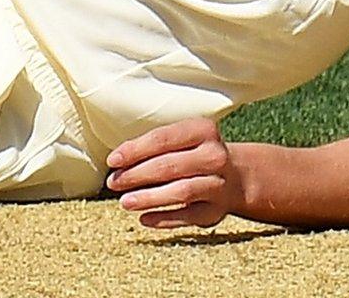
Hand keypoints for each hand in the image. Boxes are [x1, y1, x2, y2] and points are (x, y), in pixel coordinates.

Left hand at [106, 117, 243, 228]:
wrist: (236, 176)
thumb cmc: (193, 153)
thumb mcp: (180, 139)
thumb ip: (152, 147)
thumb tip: (117, 162)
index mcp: (203, 130)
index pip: (163, 139)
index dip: (135, 150)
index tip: (112, 160)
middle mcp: (215, 156)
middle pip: (169, 166)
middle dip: (137, 175)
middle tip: (114, 182)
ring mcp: (219, 184)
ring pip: (181, 192)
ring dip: (149, 198)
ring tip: (125, 202)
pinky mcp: (216, 211)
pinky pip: (188, 216)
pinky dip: (164, 218)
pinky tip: (144, 219)